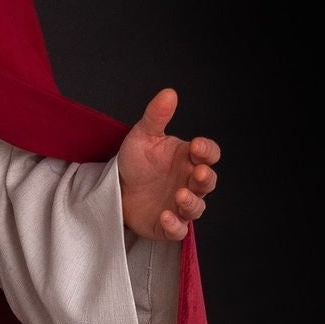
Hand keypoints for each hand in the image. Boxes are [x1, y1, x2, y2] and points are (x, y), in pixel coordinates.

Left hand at [117, 88, 218, 242]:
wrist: (114, 188)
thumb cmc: (136, 162)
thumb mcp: (143, 135)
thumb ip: (157, 116)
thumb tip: (169, 93)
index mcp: (188, 159)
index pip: (209, 154)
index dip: (208, 150)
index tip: (196, 146)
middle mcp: (188, 182)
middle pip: (208, 182)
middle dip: (205, 178)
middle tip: (197, 172)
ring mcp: (179, 205)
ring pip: (197, 208)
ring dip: (192, 203)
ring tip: (180, 194)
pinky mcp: (166, 225)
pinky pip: (177, 230)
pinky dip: (175, 225)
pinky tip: (165, 215)